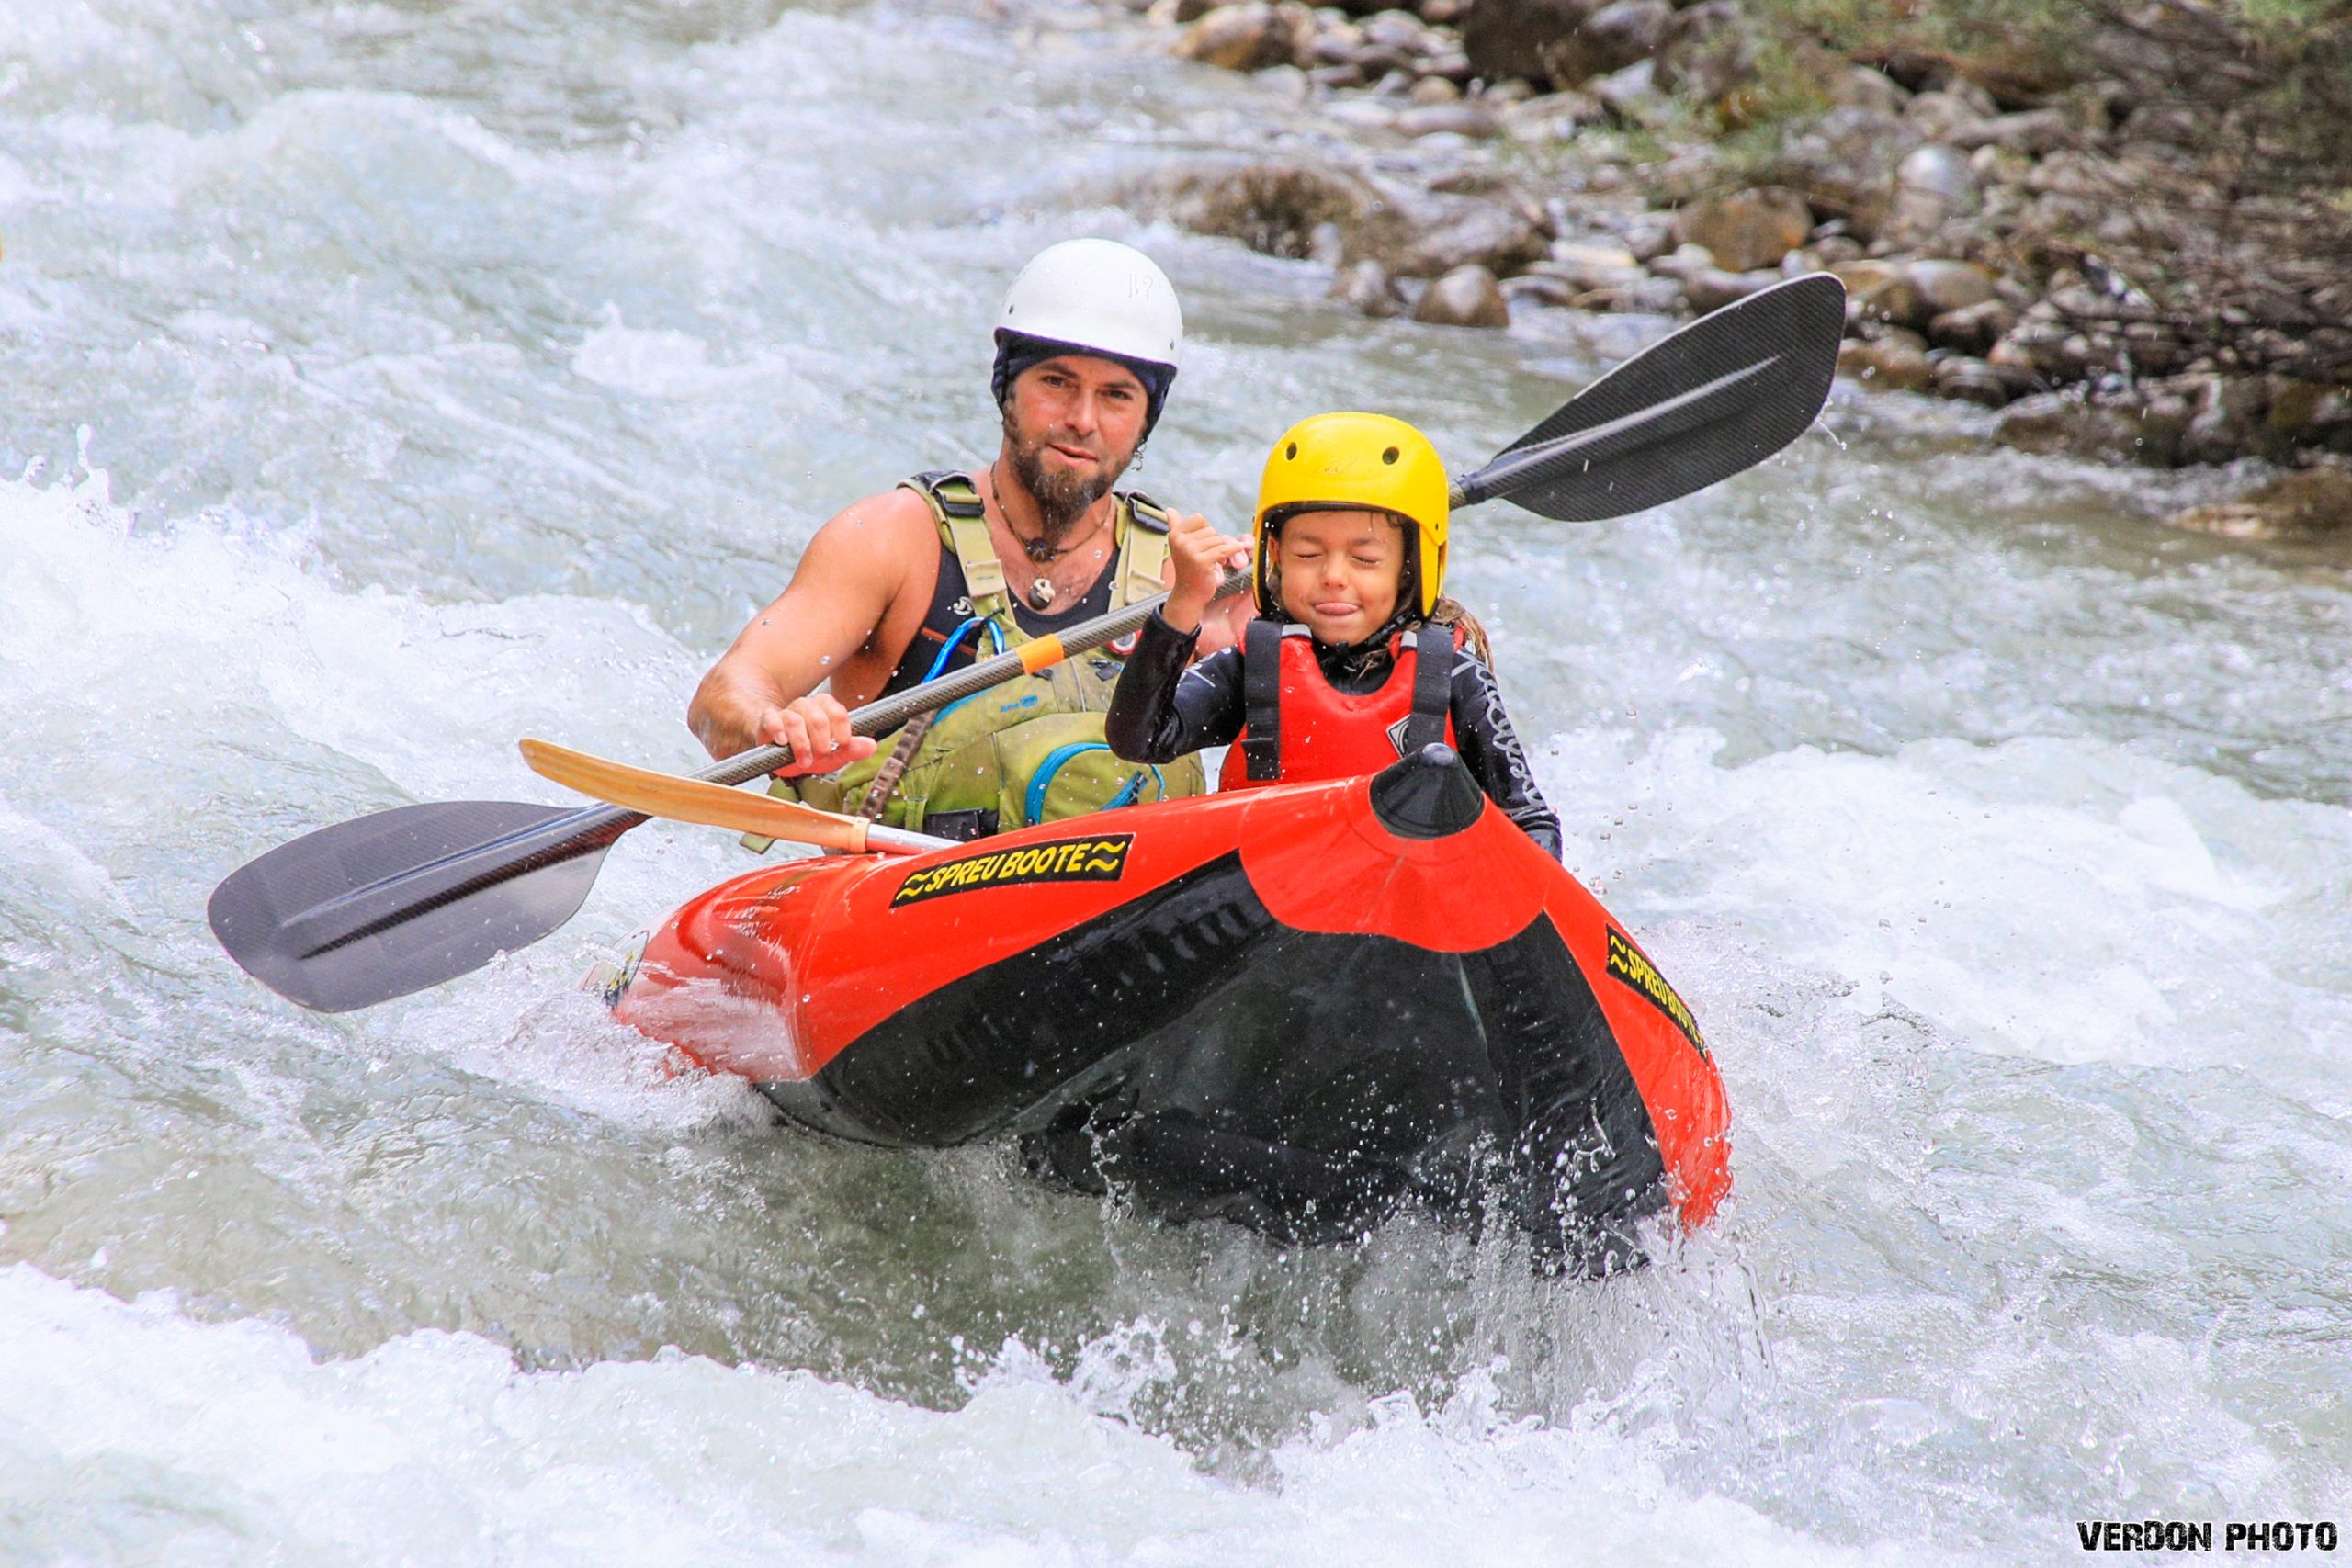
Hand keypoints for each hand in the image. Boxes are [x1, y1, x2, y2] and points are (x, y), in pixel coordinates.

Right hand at [754, 694, 878, 777]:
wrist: (781, 754)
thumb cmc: (809, 750)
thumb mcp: (833, 753)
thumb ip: (852, 749)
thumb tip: (871, 746)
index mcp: (825, 709)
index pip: (838, 713)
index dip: (841, 732)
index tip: (840, 746)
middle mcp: (807, 706)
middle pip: (818, 718)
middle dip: (821, 742)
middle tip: (821, 757)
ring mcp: (786, 711)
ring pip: (795, 720)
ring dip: (801, 744)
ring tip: (804, 761)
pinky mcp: (768, 719)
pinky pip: (771, 718)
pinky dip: (777, 729)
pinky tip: (782, 742)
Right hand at [1163, 511, 1250, 633]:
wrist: (1189, 594)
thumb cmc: (1187, 568)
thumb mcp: (1180, 545)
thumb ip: (1176, 526)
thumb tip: (1169, 510)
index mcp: (1175, 534)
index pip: (1199, 519)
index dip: (1205, 531)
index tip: (1201, 545)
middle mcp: (1180, 541)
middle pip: (1210, 530)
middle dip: (1213, 542)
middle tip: (1206, 557)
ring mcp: (1190, 551)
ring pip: (1218, 540)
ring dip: (1219, 551)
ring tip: (1211, 562)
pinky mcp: (1202, 561)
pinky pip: (1223, 549)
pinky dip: (1233, 549)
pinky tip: (1239, 548)